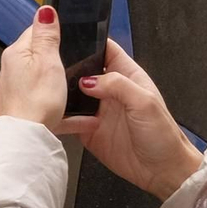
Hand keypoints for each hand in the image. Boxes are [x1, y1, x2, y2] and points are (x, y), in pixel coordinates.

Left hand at [0, 5, 67, 128]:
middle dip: (58, 61)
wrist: (25, 140)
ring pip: (42, 82)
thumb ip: (47, 35)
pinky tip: (76, 117)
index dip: (54, 32)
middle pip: (38, 57)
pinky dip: (60, 108)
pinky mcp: (21, 110)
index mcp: (16, 53)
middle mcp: (10, 71)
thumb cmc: (35, 101)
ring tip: (78, 92)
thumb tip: (45, 10)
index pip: (34, 31)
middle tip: (77, 65)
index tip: (68, 35)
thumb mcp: (48, 61)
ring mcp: (14, 92)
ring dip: (60, 86)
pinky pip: (44, 104)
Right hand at [56, 39, 204, 199]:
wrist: (162, 172)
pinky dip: (60, 116)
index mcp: (126, 76)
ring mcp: (97, 110)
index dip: (89, 40)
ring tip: (44, 86)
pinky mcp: (88, 130)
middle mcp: (109, 91)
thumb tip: (87, 80)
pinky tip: (51, 112)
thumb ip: (117, 85)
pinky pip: (69, 119)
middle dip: (67, 64)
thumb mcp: (144, 103)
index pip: (105, 49)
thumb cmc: (162, 135)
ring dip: (60, 91)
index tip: (68, 35)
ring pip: (72, 93)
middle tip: (47, 62)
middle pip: (83, 69)